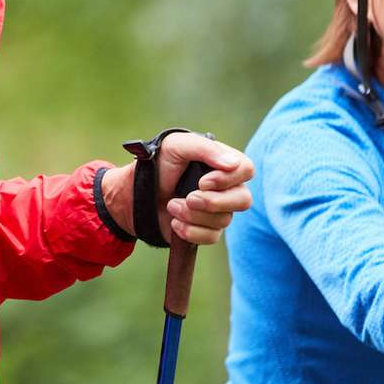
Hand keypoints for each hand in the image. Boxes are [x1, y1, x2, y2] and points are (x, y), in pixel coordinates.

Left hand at [132, 135, 252, 245]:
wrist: (137, 193)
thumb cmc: (159, 164)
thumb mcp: (178, 145)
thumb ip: (206, 149)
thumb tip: (233, 164)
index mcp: (223, 163)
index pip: (246, 170)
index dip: (228, 179)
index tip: (203, 182)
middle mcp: (226, 187)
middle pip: (243, 200)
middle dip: (212, 202)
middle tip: (188, 198)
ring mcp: (218, 210)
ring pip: (224, 220)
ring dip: (193, 215)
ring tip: (171, 205)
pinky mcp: (207, 230)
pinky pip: (211, 237)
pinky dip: (189, 231)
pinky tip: (174, 222)